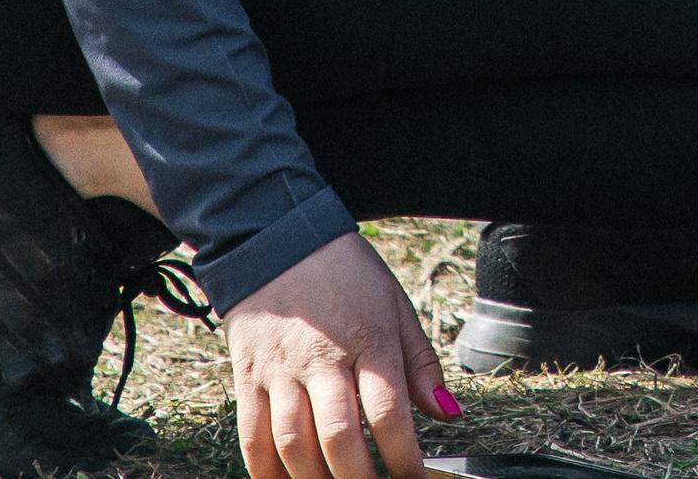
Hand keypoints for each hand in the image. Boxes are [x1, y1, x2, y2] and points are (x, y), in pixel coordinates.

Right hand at [224, 231, 454, 478]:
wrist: (280, 242)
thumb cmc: (347, 276)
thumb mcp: (395, 305)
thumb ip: (421, 363)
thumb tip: (449, 413)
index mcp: (368, 338)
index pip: (388, 411)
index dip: (403, 455)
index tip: (414, 477)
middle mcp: (322, 359)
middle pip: (339, 437)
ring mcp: (281, 371)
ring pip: (294, 444)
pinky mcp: (248, 378)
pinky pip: (252, 437)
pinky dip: (267, 472)